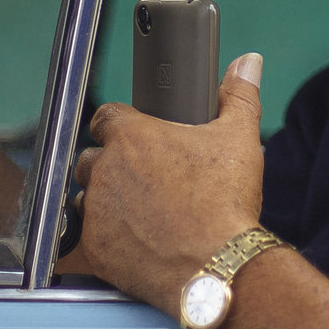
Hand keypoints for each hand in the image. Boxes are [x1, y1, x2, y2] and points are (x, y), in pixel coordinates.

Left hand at [64, 54, 265, 312]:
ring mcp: (95, 211)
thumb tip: (248, 61)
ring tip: (138, 217)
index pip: (105, 117)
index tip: (135, 139)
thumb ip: (239, 95)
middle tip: (143, 183)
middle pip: (90, 159)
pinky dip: (98, 243)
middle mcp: (105, 170)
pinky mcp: (93, 250)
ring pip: (83, 199)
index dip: (118, 127)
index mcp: (132, 136)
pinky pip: (80, 242)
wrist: (219, 267)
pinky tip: (123, 247)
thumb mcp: (240, 139)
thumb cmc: (227, 203)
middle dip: (109, 168)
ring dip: (102, 204)